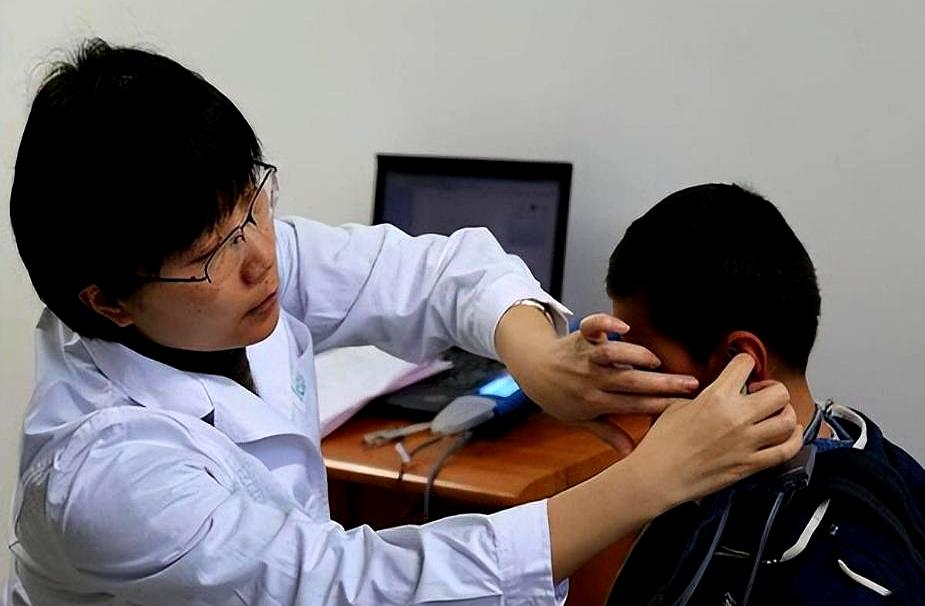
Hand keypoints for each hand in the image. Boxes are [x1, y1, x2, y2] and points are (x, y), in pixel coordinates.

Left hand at [497, 310, 697, 430]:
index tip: (686, 407)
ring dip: (635, 356)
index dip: (659, 405)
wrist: (531, 368)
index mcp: (595, 402)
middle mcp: (591, 379)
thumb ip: (608, 433)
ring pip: (612, 355)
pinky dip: (606, 324)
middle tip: (691, 384)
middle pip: (630, 382)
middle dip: (662, 384)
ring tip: (655, 361)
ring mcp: (585, 357)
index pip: (633, 405)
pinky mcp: (580, 336)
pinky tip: (624, 327)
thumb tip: (632, 453)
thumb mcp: (581, 420)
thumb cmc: (559, 396)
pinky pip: (592, 327)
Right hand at [624, 354, 802, 509]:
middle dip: (772, 388)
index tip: (745, 368)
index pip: (744, 364)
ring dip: (785, 413)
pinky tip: (789, 434)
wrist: (658, 475)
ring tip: (776, 414)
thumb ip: (705, 396)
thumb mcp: (677, 406)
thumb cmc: (662, 444)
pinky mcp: (750, 464)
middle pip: (778, 392)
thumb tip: (719, 394)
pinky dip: (794, 439)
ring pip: (787, 420)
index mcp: (715, 397)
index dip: (745, 362)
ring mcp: (746, 442)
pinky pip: (786, 450)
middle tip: (762, 393)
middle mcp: (736, 417)